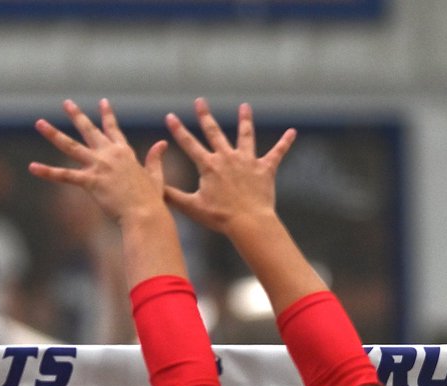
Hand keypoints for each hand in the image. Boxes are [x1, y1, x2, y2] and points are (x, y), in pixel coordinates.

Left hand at [29, 98, 167, 225]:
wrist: (144, 213)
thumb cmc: (151, 200)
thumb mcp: (155, 176)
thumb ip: (156, 159)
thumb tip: (162, 143)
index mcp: (124, 153)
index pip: (113, 130)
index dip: (107, 116)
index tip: (102, 103)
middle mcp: (110, 154)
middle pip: (89, 131)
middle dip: (76, 115)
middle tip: (66, 103)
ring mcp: (98, 166)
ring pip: (70, 146)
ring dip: (53, 134)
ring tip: (39, 123)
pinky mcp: (90, 181)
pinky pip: (63, 175)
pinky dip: (47, 172)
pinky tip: (32, 167)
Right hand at [163, 99, 295, 235]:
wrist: (248, 222)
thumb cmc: (219, 217)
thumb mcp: (191, 208)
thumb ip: (172, 196)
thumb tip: (154, 189)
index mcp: (209, 166)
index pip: (189, 144)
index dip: (178, 130)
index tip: (171, 116)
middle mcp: (227, 158)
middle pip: (214, 132)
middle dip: (205, 116)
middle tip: (200, 101)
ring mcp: (247, 161)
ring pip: (245, 136)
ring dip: (245, 120)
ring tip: (245, 106)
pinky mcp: (265, 169)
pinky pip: (277, 152)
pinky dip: (285, 142)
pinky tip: (292, 132)